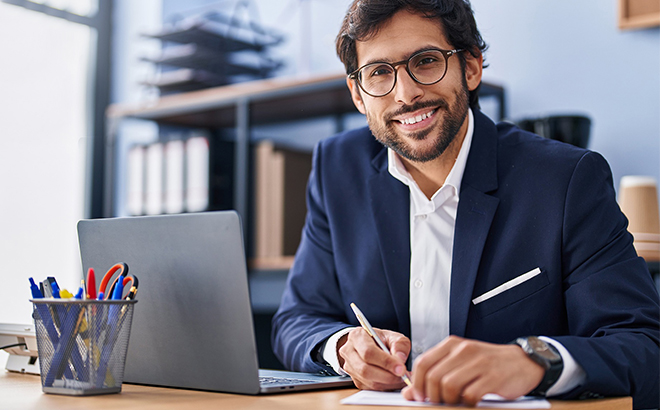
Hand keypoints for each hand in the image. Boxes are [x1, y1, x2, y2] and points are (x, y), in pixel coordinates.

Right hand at [337, 327, 410, 390]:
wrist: (369, 345)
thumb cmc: (379, 339)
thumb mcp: (392, 336)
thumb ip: (399, 344)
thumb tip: (400, 359)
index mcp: (357, 336)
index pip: (368, 352)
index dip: (386, 362)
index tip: (401, 368)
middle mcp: (349, 352)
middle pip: (365, 369)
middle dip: (387, 375)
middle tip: (404, 375)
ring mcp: (350, 367)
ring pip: (368, 381)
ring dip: (388, 383)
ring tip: (402, 378)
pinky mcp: (355, 379)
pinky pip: (370, 388)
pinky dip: (385, 386)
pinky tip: (395, 381)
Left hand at [401, 335, 544, 405]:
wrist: (523, 363)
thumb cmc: (487, 365)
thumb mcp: (459, 364)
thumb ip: (434, 375)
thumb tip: (410, 394)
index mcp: (452, 344)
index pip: (422, 363)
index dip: (416, 384)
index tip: (420, 397)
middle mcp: (464, 350)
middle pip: (433, 377)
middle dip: (431, 396)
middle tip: (438, 403)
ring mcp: (479, 362)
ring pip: (448, 386)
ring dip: (448, 401)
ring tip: (455, 403)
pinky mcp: (493, 377)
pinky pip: (470, 395)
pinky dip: (466, 404)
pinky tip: (470, 403)